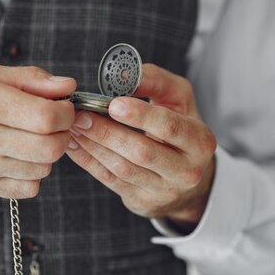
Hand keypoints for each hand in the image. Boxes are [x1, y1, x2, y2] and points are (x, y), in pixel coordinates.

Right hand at [0, 66, 75, 198]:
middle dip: (62, 135)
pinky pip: (28, 188)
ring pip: (42, 168)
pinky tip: (18, 160)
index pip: (46, 117)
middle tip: (55, 126)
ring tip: (30, 141)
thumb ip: (29, 79)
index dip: (66, 114)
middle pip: (49, 146)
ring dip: (47, 155)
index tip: (64, 110)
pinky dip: (32, 175)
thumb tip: (68, 86)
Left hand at [66, 64, 215, 231]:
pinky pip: (110, 181)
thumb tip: (122, 73)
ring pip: (122, 168)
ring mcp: (164, 191)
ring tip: (74, 127)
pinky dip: (89, 162)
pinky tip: (75, 145)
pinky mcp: (142, 201)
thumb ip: (155, 81)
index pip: (170, 126)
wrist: (186, 178)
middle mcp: (187, 171)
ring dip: (93, 146)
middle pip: (142, 151)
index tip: (113, 103)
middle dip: (108, 132)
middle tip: (81, 115)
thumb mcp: (179, 100)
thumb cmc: (180, 129)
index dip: (140, 115)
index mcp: (200, 141)